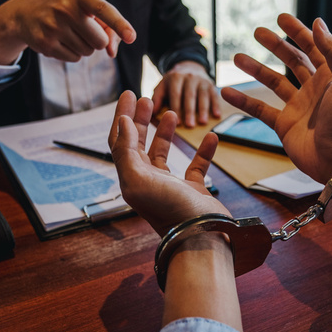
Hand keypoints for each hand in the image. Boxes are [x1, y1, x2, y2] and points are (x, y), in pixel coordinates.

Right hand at [0, 0, 135, 64]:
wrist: (24, 13)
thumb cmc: (66, 9)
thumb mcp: (86, 8)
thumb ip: (108, 27)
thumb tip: (112, 53)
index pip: (103, 10)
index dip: (120, 24)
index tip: (131, 37)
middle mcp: (65, 8)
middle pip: (100, 41)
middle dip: (96, 39)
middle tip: (81, 27)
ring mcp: (52, 26)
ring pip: (87, 52)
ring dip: (83, 46)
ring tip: (67, 31)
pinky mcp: (44, 43)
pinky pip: (74, 58)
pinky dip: (72, 52)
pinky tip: (59, 39)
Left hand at [109, 91, 229, 235]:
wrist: (202, 237)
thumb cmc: (170, 210)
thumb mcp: (139, 179)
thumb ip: (126, 151)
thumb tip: (123, 123)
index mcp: (132, 178)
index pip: (120, 141)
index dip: (122, 117)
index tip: (129, 94)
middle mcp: (148, 181)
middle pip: (139, 144)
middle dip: (141, 120)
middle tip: (148, 98)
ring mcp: (171, 187)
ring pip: (164, 154)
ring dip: (166, 132)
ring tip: (172, 113)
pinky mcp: (193, 192)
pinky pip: (197, 167)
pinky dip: (203, 151)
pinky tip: (211, 136)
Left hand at [152, 61, 221, 126]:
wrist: (189, 67)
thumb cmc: (173, 83)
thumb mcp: (162, 86)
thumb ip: (157, 98)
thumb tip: (153, 112)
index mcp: (176, 77)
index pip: (176, 94)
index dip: (176, 108)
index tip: (177, 122)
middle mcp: (189, 77)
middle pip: (190, 95)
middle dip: (190, 111)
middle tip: (190, 125)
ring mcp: (201, 80)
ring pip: (203, 95)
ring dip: (203, 110)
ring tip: (202, 122)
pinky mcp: (211, 84)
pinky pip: (214, 95)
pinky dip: (216, 105)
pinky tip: (217, 115)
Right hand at [221, 14, 331, 183]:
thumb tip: (318, 23)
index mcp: (331, 76)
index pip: (313, 46)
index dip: (298, 32)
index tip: (281, 18)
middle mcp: (314, 89)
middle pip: (291, 61)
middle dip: (275, 45)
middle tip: (257, 32)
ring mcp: (298, 107)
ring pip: (273, 83)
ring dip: (255, 69)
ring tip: (236, 57)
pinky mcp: (284, 125)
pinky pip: (260, 109)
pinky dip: (243, 101)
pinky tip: (226, 92)